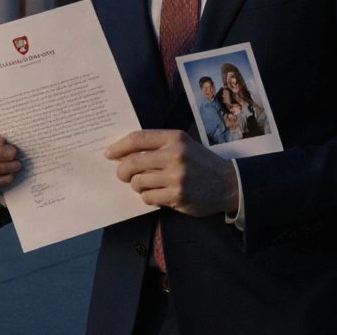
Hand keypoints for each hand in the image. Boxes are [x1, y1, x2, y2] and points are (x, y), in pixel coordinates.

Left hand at [105, 129, 238, 216]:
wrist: (227, 183)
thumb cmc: (200, 162)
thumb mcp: (183, 144)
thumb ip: (158, 146)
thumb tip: (124, 153)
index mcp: (174, 138)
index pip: (137, 138)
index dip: (118, 146)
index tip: (108, 153)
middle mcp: (174, 155)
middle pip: (132, 162)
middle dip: (122, 171)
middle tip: (122, 175)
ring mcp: (176, 177)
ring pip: (138, 182)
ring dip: (137, 185)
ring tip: (147, 185)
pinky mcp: (177, 196)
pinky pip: (148, 198)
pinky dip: (148, 197)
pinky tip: (158, 194)